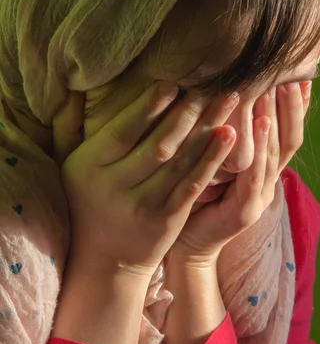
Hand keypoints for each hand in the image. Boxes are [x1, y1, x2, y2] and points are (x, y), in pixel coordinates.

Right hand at [55, 81, 238, 277]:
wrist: (105, 260)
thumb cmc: (86, 201)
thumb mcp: (66, 164)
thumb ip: (66, 125)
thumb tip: (70, 86)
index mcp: (88, 166)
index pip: (123, 130)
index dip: (149, 106)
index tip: (173, 82)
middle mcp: (115, 186)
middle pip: (158, 143)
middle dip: (188, 111)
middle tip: (212, 84)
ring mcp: (144, 206)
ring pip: (180, 161)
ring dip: (208, 127)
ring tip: (230, 100)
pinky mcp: (167, 220)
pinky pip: (193, 184)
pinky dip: (212, 159)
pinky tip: (229, 136)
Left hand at [171, 81, 311, 262]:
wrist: (185, 243)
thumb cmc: (195, 197)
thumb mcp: (214, 161)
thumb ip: (225, 136)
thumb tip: (223, 94)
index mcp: (262, 171)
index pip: (285, 133)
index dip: (295, 107)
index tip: (299, 75)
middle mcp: (267, 182)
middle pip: (288, 140)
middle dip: (292, 107)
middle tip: (293, 74)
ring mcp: (259, 198)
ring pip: (274, 154)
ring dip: (277, 120)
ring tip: (277, 89)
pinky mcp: (245, 211)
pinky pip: (255, 175)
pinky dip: (259, 149)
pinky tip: (260, 123)